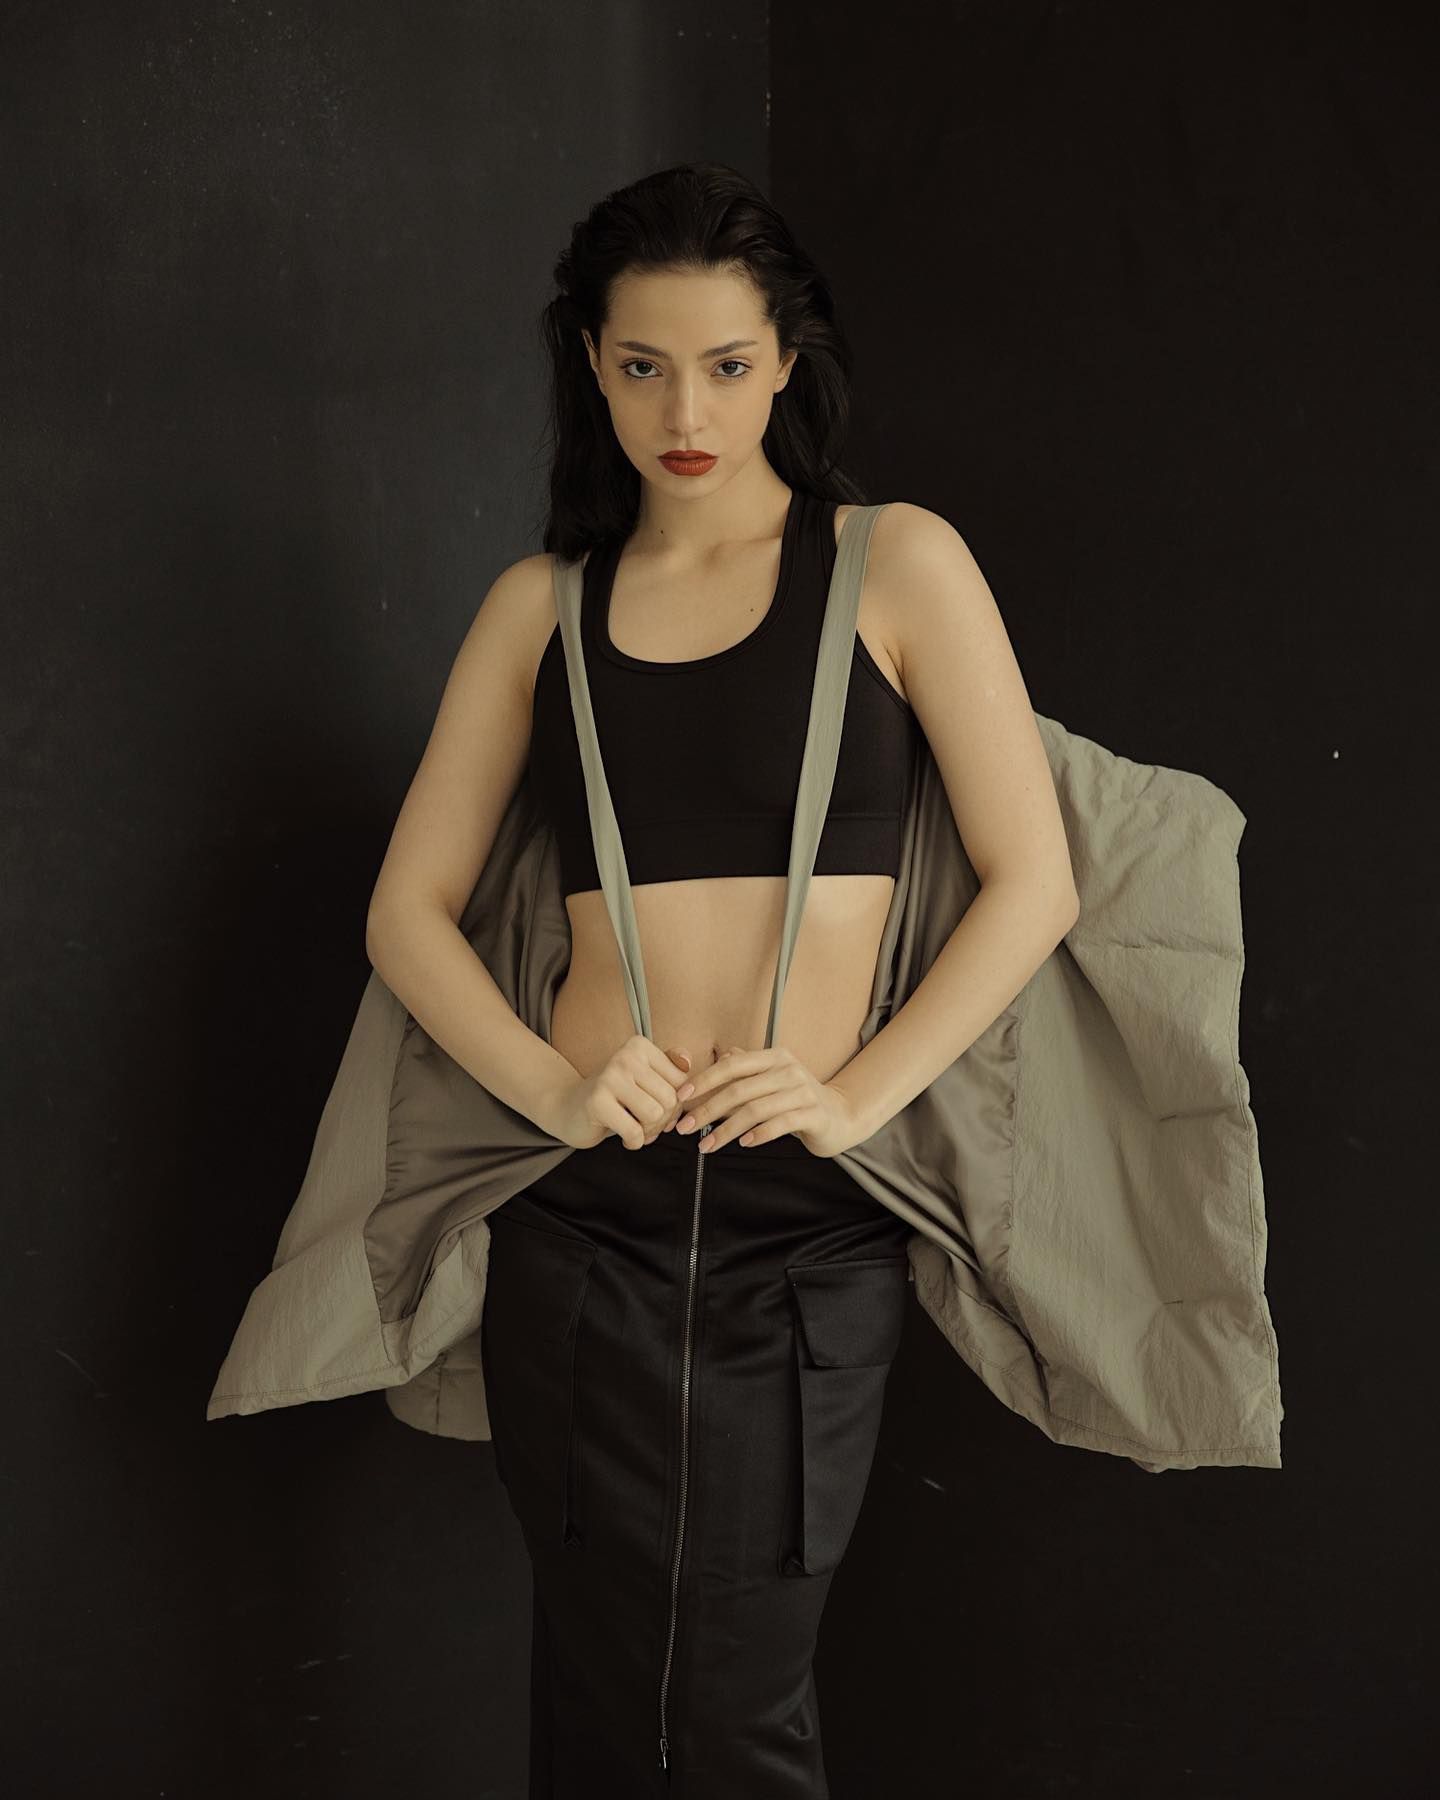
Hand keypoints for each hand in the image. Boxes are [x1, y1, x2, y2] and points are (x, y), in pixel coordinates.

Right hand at [546, 1038, 693, 1150]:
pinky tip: (625, 1138)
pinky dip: (634, 1142)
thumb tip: (689, 1062)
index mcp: (639, 1046)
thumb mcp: (643, 1077)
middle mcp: (625, 1056)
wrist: (568, 1107)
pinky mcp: (597, 1102)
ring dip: (649, 1132)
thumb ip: (669, 1066)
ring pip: (655, 1115)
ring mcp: (609, 1077)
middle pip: (670, 1099)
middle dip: (663, 1121)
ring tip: (636, 1129)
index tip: (660, 1110)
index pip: (682, 1082)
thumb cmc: (614, 1095)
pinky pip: (635, 1132)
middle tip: (646, 1124)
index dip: (677, 1105)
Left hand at [669, 1045, 863, 1158]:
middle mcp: (788, 1070)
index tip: (682, 1097)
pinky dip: (759, 1134)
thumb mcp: (771, 1082)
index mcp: (774, 1058)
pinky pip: (780, 1124)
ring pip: (755, 1110)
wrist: (840, 1116)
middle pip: (739, 1089)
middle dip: (707, 1110)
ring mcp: (802, 1091)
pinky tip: (744, 1143)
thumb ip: (746, 1072)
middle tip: (685, 1128)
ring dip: (726, 1129)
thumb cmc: (798, 1100)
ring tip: (706, 1145)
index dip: (704, 1079)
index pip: (732, 1065)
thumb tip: (719, 1059)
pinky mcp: (813, 1114)